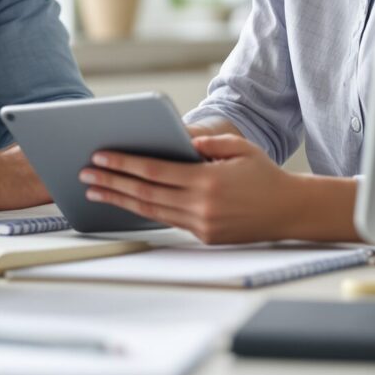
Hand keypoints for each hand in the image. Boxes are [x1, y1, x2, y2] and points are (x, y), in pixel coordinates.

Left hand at [78, 134, 307, 244]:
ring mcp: (201, 225)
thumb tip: (177, 138)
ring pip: (151, 211)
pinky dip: (143, 210)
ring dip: (119, 200)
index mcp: (207, 182)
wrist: (290, 211)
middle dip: (111, 182)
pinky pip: (167, 220)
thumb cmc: (263, 174)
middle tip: (85, 173)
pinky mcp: (204, 237)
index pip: (154, 172)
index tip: (100, 157)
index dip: (124, 164)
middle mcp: (201, 207)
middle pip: (145, 194)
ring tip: (94, 190)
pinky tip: (125, 202)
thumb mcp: (239, 148)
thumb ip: (206, 143)